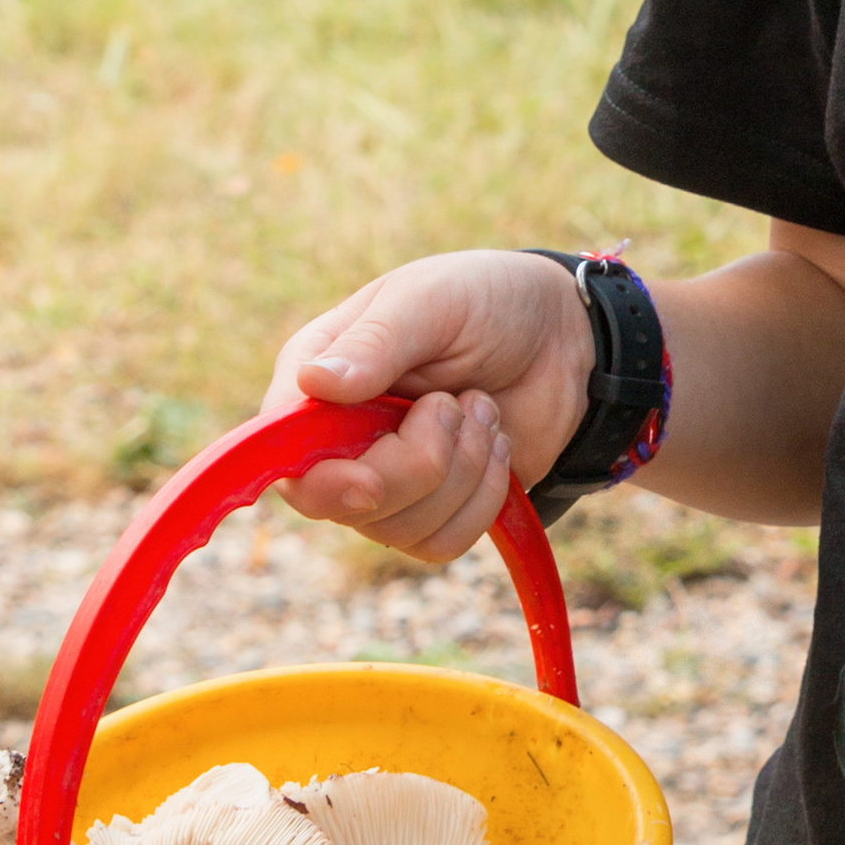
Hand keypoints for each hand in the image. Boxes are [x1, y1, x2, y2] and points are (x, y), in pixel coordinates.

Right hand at [261, 248, 593, 562]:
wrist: (564, 336)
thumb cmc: (487, 302)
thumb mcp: (433, 300)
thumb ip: (376, 342)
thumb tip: (312, 383)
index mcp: (317, 378)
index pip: (281, 450)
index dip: (321, 478)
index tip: (369, 480)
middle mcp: (338, 438)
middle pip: (340, 503)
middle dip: (419, 463)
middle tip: (456, 403)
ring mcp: (384, 479)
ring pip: (397, 529)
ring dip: (462, 470)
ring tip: (482, 409)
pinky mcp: (432, 510)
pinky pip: (441, 543)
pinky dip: (482, 499)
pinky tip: (494, 445)